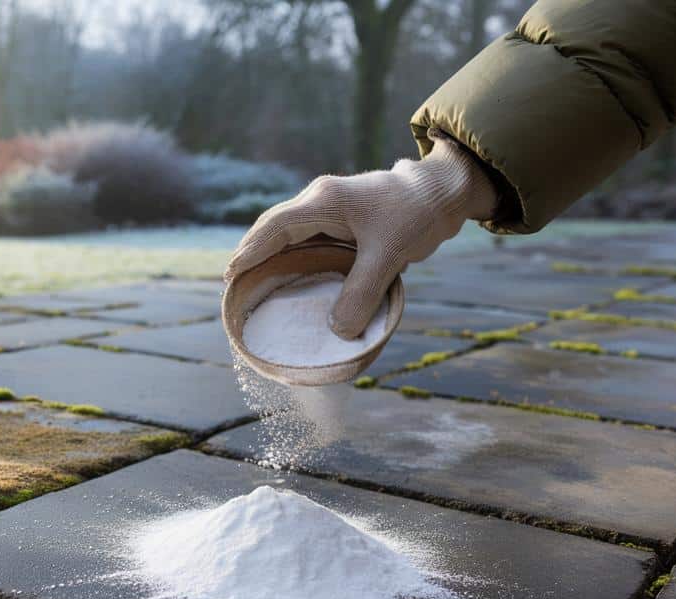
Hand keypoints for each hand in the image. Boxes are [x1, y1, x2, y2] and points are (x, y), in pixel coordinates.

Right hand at [225, 132, 497, 338]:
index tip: (232, 275)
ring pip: (287, 231)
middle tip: (232, 284)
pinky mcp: (340, 216)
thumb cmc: (416, 215)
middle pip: (272, 226)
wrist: (443, 191)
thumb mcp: (389, 256)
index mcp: (324, 201)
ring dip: (269, 254)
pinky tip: (287, 275)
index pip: (275, 226)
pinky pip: (305, 236)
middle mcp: (319, 200)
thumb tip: (337, 331)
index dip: (251, 251)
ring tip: (251, 282)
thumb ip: (362, 293)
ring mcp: (328, 206)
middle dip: (251, 253)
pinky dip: (291, 255)